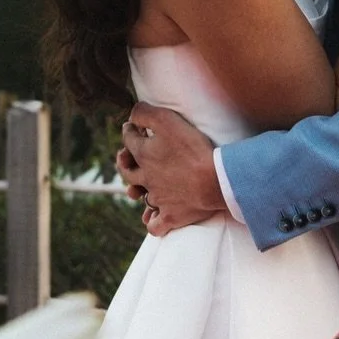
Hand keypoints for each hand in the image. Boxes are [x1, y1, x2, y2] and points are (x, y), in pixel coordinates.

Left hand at [120, 103, 225, 234]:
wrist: (214, 180)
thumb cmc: (193, 149)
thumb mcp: (168, 120)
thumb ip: (145, 113)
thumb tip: (132, 114)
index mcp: (143, 155)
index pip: (128, 140)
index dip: (129, 130)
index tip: (132, 126)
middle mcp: (146, 178)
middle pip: (127, 171)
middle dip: (124, 162)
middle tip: (126, 156)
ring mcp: (158, 199)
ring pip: (141, 198)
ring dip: (137, 192)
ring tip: (136, 189)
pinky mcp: (171, 216)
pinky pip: (156, 224)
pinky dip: (153, 220)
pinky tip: (154, 215)